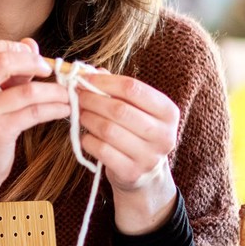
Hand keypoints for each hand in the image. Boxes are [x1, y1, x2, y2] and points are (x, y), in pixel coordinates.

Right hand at [0, 38, 69, 203]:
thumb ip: (9, 70)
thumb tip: (30, 44)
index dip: (8, 46)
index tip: (29, 54)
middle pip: (3, 61)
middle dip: (34, 62)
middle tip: (50, 70)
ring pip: (27, 91)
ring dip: (54, 90)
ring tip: (67, 94)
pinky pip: (34, 112)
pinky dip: (55, 108)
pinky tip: (64, 109)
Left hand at [77, 72, 179, 233]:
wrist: (144, 173)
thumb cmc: (136, 132)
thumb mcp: (135, 108)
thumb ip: (115, 89)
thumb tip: (89, 72)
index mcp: (168, 112)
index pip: (133, 88)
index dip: (104, 82)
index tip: (84, 79)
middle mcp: (163, 135)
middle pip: (119, 109)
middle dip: (92, 100)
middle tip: (77, 96)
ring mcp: (149, 156)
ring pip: (108, 130)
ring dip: (87, 118)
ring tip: (80, 114)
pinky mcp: (131, 172)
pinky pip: (101, 150)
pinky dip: (88, 139)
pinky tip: (86, 135)